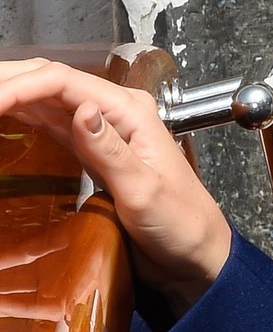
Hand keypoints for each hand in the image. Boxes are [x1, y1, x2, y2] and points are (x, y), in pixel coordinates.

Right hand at [0, 59, 230, 316]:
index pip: (64, 82)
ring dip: (10, 96)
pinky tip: (2, 118)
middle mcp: (115, 112)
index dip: (19, 87)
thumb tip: (83, 111)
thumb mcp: (144, 191)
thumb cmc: (181, 222)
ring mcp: (102, 130)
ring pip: (45, 98)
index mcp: (130, 111)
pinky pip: (49, 123)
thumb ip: (112, 151)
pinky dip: (20, 117)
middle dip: (8, 81)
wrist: (194, 251)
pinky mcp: (90, 150)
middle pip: (51, 80)